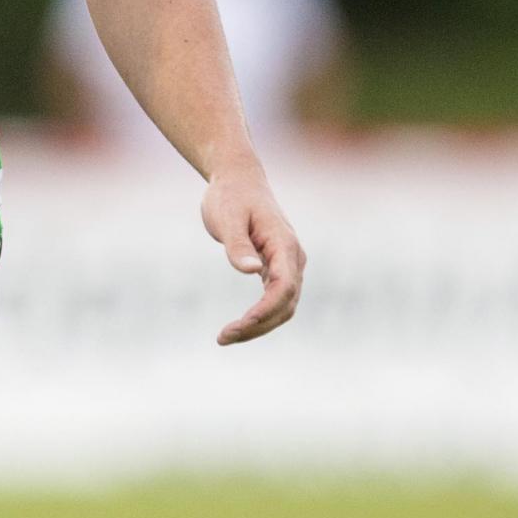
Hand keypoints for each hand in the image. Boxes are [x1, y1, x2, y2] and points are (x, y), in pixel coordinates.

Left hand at [201, 163, 306, 345]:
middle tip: (224, 337)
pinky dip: (260, 316)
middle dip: (258, 325)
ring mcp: (288, 265)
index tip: (241, 324)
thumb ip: (238, 244)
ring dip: (259, 325)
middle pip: (285, 303)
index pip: (284, 287)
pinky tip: (240, 326)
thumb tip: (251, 270)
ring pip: (282, 306)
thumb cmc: (230, 196)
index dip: (265, 310)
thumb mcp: (228, 217)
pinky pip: (275, 300)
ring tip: (225, 337)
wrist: (238, 180)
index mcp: (284, 245)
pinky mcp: (277, 268)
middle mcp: (292, 258)